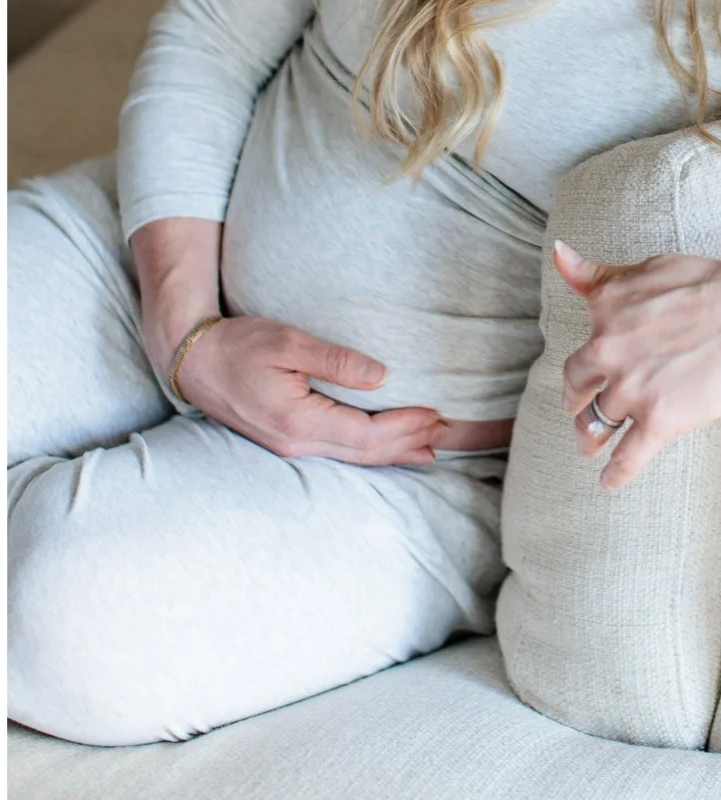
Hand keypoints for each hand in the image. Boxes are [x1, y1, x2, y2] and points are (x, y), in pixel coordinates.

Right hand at [174, 315, 444, 466]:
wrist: (192, 360)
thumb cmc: (239, 345)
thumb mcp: (288, 342)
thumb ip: (336, 360)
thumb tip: (383, 375)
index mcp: (297, 420)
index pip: (366, 434)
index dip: (405, 427)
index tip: (437, 413)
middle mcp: (295, 442)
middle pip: (366, 452)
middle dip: (410, 444)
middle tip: (451, 432)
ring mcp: (290, 445)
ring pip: (354, 457)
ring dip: (395, 452)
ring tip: (435, 447)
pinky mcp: (288, 440)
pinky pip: (340, 451)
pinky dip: (372, 451)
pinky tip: (393, 450)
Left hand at [555, 240, 720, 489]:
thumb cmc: (716, 283)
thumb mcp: (650, 268)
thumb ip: (601, 274)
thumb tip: (559, 255)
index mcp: (605, 311)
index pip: (581, 352)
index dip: (582, 373)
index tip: (583, 382)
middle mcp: (608, 350)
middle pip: (578, 392)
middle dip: (577, 407)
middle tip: (583, 417)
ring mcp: (631, 388)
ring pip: (598, 425)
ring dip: (592, 440)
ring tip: (593, 448)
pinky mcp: (658, 420)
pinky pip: (625, 457)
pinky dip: (615, 474)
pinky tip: (610, 482)